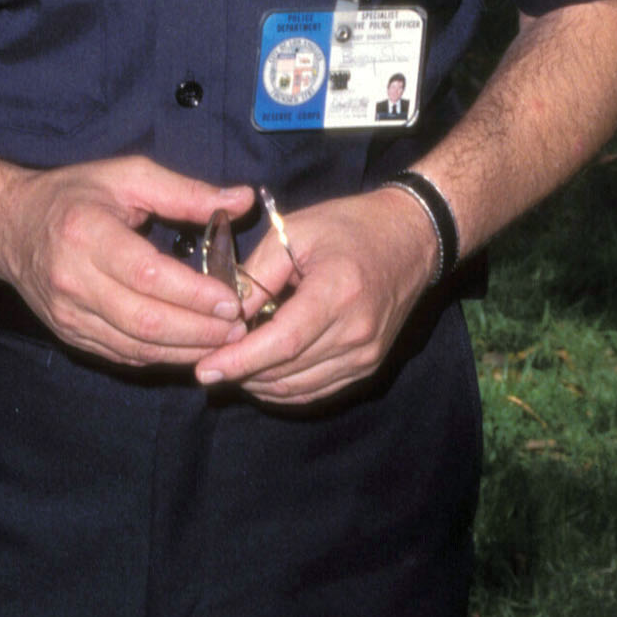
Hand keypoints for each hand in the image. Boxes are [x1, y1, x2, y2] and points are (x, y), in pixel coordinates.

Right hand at [0, 156, 254, 366]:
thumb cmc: (74, 195)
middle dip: (199, 331)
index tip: (232, 300)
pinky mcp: (70, 334)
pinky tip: (190, 349)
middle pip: (145, 320)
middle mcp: (73, 280)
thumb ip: (187, 192)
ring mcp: (68, 314)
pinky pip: (123, 355)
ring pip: (136, 346)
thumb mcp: (128, 176)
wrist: (10, 227)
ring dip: (186, 351)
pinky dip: (161, 356)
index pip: (147, 275)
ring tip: (225, 342)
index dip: (194, 294)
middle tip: (238, 328)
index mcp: (86, 233)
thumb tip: (243, 200)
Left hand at [194, 186, 439, 404]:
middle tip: (208, 362)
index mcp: (338, 293)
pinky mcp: (368, 365)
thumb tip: (226, 313)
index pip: (282, 342)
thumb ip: (257, 273)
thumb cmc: (351, 226)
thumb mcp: (295, 231)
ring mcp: (366, 354)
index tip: (205, 370)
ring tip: (232, 366)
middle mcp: (356, 332)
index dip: (240, 361)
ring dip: (258, 384)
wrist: (412, 238)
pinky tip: (261, 374)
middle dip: (241, 373)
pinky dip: (284, 388)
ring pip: (298, 388)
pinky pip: (317, 390)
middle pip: (286, 371)